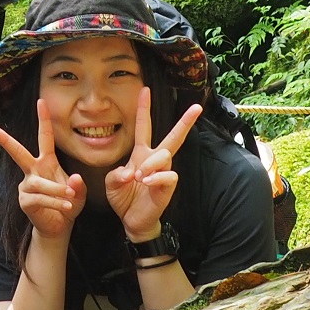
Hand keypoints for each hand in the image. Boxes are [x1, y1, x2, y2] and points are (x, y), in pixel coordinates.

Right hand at [0, 100, 83, 242]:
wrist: (59, 226)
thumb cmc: (67, 204)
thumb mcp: (78, 194)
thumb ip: (78, 186)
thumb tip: (74, 178)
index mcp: (46, 162)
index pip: (44, 137)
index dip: (44, 119)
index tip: (41, 101)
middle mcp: (33, 170)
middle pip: (17, 152)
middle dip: (4, 140)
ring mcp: (27, 185)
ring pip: (39, 183)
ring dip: (56, 190)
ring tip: (70, 198)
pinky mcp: (24, 200)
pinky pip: (40, 198)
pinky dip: (55, 202)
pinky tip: (65, 207)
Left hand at [104, 90, 201, 243]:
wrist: (131, 220)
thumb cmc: (123, 198)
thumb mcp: (112, 183)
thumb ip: (117, 174)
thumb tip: (131, 172)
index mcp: (140, 153)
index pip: (143, 126)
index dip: (143, 108)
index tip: (145, 89)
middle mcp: (154, 159)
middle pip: (173, 137)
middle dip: (185, 121)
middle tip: (197, 107)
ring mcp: (163, 172)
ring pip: (165, 154)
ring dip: (150, 163)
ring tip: (140, 176)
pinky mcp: (169, 186)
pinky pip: (168, 174)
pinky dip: (155, 177)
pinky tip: (146, 182)